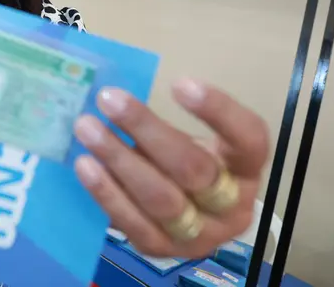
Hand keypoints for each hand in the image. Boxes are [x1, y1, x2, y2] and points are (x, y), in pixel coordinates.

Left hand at [73, 80, 268, 257]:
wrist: (185, 216)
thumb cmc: (184, 162)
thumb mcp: (188, 139)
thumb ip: (163, 123)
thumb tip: (115, 97)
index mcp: (247, 168)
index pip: (248, 139)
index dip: (218, 111)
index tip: (179, 84)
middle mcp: (233, 206)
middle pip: (195, 169)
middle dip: (147, 130)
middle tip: (108, 99)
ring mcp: (200, 235)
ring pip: (161, 199)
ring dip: (119, 159)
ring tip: (86, 128)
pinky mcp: (164, 250)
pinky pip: (133, 223)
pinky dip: (107, 192)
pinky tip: (85, 165)